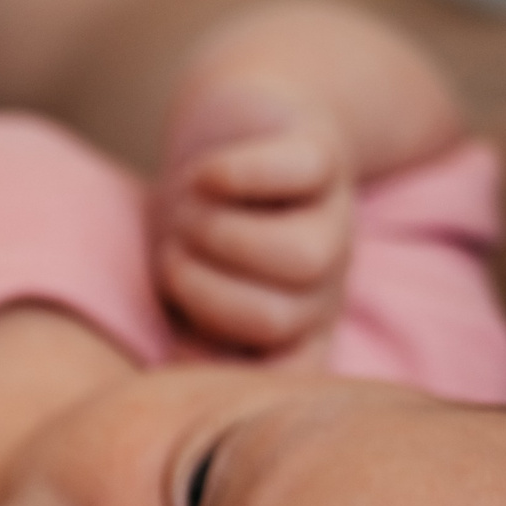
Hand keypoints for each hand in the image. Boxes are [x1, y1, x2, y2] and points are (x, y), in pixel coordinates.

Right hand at [154, 74, 353, 364]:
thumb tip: (177, 371)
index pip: (284, 380)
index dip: (218, 370)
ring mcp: (335, 218)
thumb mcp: (181, 296)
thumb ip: (187, 341)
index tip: (174, 335)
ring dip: (217, 233)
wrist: (234, 126)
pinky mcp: (324, 154)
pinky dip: (240, 174)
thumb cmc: (198, 227)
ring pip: (303, 256)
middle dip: (199, 288)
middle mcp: (324, 284)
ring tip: (186, 212)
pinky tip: (209, 175)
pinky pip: (299, 172)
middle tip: (171, 254)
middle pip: (277, 320)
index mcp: (294, 331)